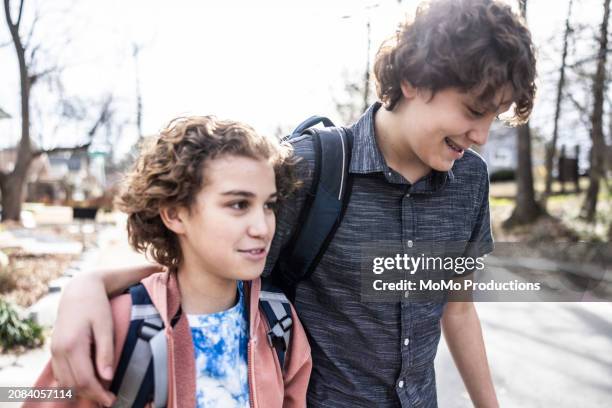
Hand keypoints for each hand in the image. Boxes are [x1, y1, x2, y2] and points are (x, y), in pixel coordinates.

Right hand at [50, 274, 115, 405]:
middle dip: (91, 395)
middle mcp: (59, 351)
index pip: (84, 380)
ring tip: (101, 392)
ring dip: (81, 391)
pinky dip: (73, 382)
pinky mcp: (55, 349)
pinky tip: (88, 381)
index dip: (98, 394)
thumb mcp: (106, 326)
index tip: (112, 400)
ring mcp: (54, 350)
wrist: (79, 290)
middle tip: (109, 399)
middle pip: (73, 385)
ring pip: (65, 382)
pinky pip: (61, 374)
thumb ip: (106, 353)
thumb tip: (107, 378)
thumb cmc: (96, 306)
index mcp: (72, 345)